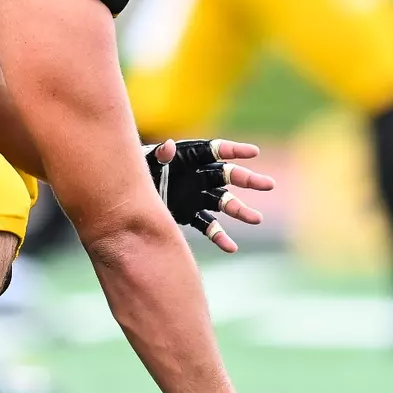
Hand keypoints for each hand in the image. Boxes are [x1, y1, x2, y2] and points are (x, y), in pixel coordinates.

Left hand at [144, 139, 274, 252]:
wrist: (123, 196)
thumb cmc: (134, 171)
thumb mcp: (143, 162)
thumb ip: (157, 155)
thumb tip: (168, 145)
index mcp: (189, 157)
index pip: (217, 150)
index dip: (235, 150)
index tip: (254, 152)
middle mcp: (197, 176)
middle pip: (228, 176)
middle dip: (248, 180)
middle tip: (268, 185)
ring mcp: (196, 196)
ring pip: (224, 203)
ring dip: (240, 210)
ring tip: (256, 219)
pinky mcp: (189, 214)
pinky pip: (209, 226)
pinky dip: (219, 237)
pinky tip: (231, 247)